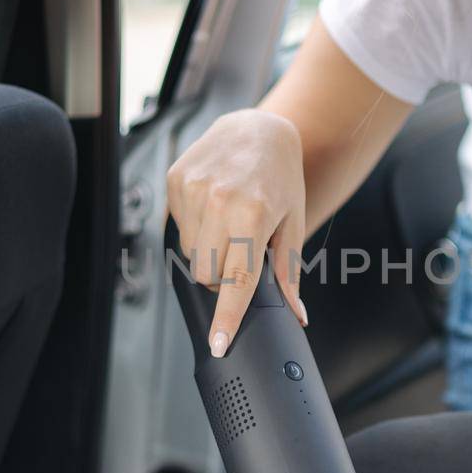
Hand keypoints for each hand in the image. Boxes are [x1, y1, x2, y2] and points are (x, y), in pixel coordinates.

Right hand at [166, 109, 309, 356]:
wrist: (257, 128)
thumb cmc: (281, 176)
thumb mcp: (293, 222)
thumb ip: (289, 272)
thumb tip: (296, 314)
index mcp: (253, 214)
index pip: (236, 279)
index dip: (227, 316)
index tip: (219, 344)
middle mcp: (219, 201)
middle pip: (207, 272)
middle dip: (222, 274)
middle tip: (240, 251)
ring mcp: (192, 189)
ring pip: (190, 252)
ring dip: (208, 250)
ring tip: (228, 223)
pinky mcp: (175, 180)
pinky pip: (178, 226)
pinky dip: (195, 226)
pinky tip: (213, 206)